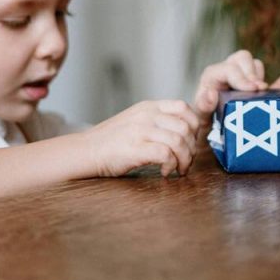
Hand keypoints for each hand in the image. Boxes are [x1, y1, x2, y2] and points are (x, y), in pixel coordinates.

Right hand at [81, 100, 199, 177]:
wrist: (86, 151)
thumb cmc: (112, 140)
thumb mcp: (136, 120)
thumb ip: (157, 120)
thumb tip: (185, 131)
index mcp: (149, 107)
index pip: (183, 107)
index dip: (194, 125)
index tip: (191, 141)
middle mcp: (147, 116)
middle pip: (185, 127)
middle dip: (191, 148)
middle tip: (186, 161)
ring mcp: (141, 131)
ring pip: (178, 141)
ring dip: (184, 159)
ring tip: (178, 169)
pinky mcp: (135, 148)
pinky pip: (166, 154)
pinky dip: (171, 165)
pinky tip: (165, 172)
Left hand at [194, 50, 266, 116]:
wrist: (212, 127)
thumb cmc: (205, 120)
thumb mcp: (200, 118)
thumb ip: (202, 106)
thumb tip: (211, 93)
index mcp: (212, 75)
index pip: (229, 69)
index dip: (243, 79)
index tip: (254, 90)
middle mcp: (225, 70)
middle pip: (243, 57)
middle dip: (252, 74)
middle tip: (260, 91)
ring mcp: (239, 73)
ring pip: (254, 63)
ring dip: (259, 78)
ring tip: (259, 95)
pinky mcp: (249, 78)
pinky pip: (261, 71)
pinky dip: (264, 81)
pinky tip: (262, 95)